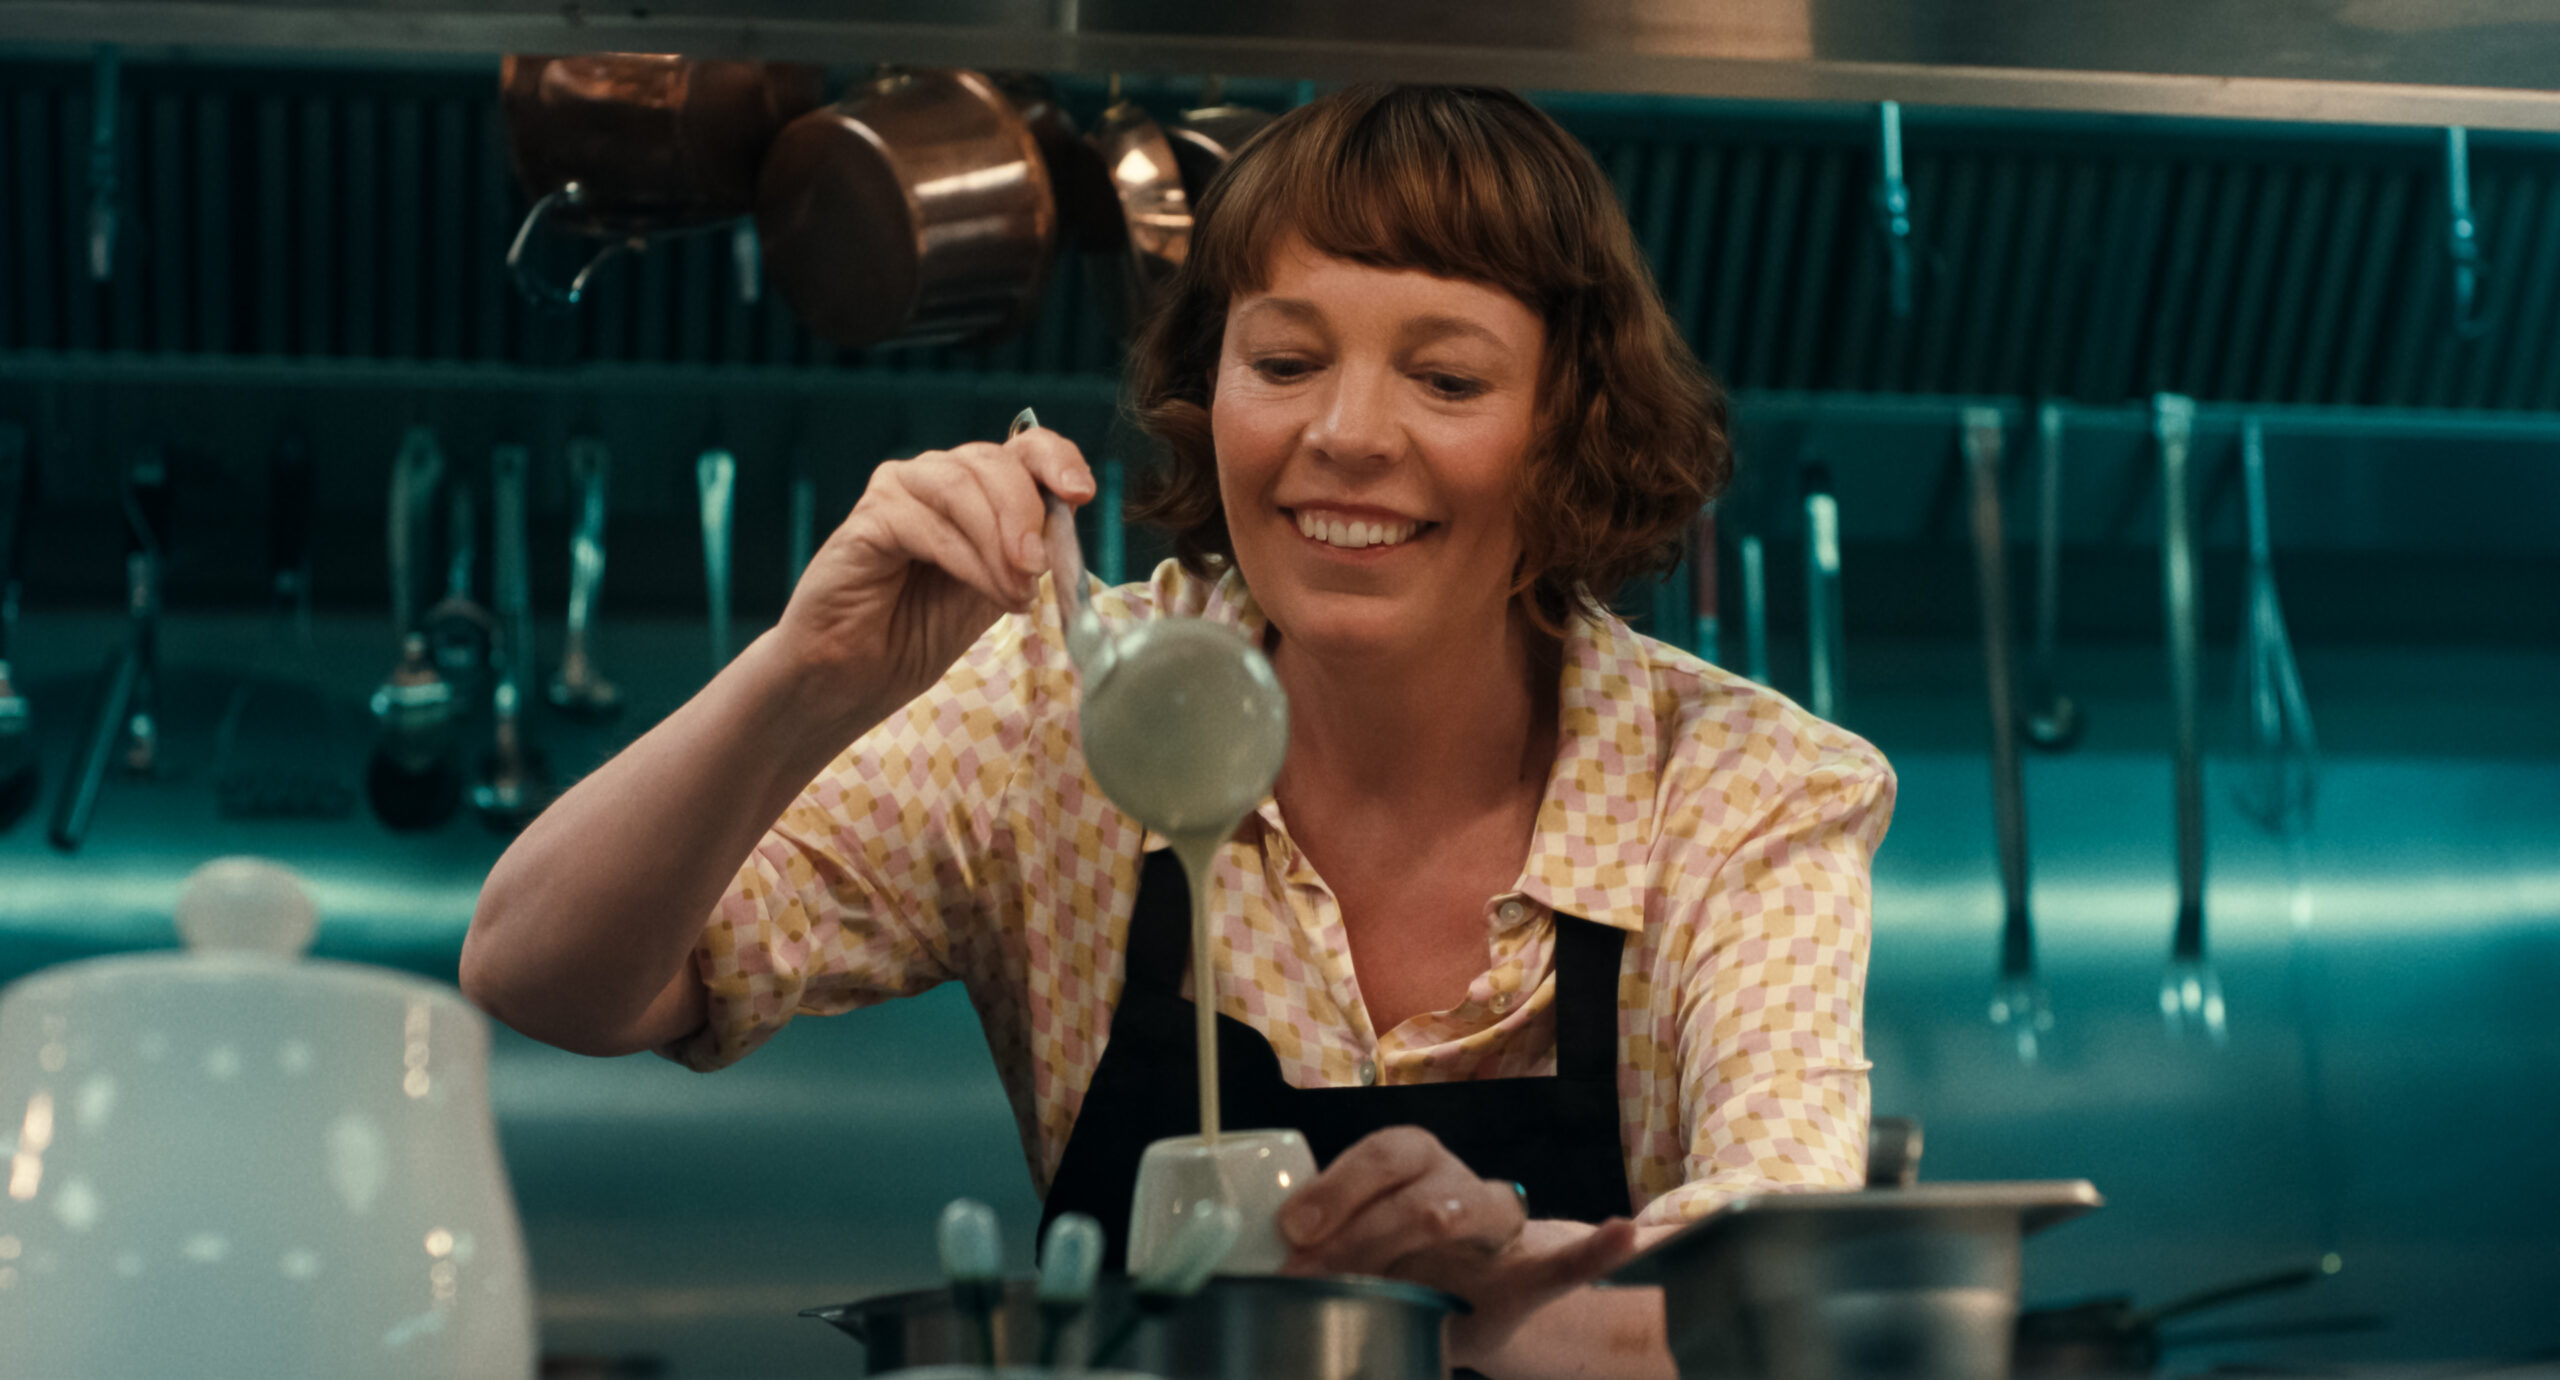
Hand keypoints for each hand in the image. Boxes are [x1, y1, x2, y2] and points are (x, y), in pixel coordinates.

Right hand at [776, 423, 1093, 727]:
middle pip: (995, 462)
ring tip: (1014, 594)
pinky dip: (965, 557)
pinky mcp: (868, 518)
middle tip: (1039, 569)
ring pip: (962, 487)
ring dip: (998, 544)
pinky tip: (982, 588)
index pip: (1025, 447)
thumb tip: (1070, 519)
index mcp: (977, 487)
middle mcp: (936, 476)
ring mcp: (898, 490)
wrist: (858, 675)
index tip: (1081, 492)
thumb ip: (1030, 551)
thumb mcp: (998, 587)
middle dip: (1027, 515)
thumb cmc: (922, 630)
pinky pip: (927, 524)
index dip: (1057, 459)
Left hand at [1276, 1127, 1643, 1368]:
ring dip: (1422, 1236)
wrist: (1467, 1297)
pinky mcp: (1529, 1273)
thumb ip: (1317, 1241)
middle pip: (1412, 1189)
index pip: (1377, 1155)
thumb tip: (1258, 1261)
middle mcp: (1455, 1178)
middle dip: (1358, 1232)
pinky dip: (1595, 1250)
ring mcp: (1496, 1223)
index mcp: (1410, 1158)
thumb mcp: (1352, 1240)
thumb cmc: (1397, 1259)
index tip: (1292, 1232)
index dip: (1333, 1190)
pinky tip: (1619, 1234)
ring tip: (1396, 1265)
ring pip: (1468, 1210)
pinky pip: (1565, 1262)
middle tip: (1309, 1275)